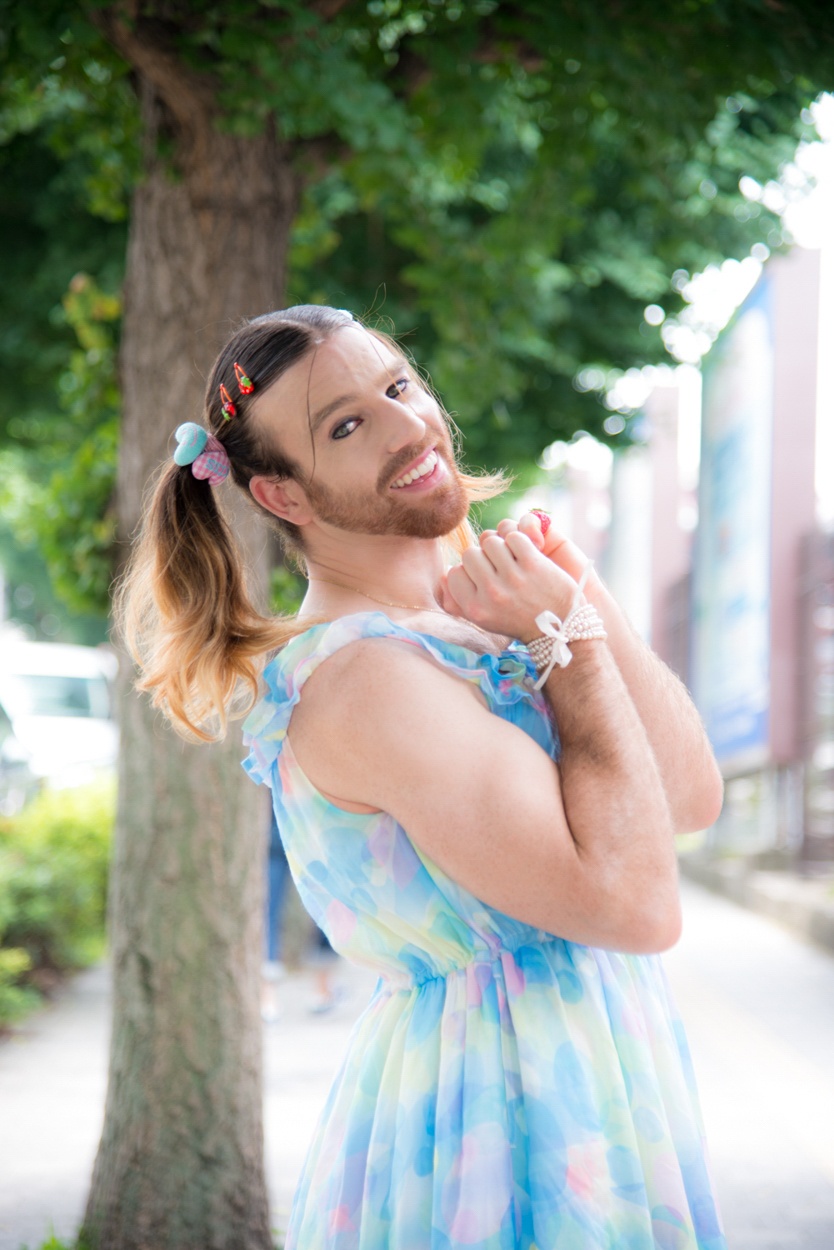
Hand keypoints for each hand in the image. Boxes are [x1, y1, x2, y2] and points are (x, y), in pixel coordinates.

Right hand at [440, 529, 580, 641]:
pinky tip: (529, 554)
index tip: (484, 576)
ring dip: (503, 546)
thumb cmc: (521, 620)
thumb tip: (442, 578)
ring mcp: (512, 578)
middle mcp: (491, 594)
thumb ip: (461, 601)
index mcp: (476, 609)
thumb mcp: (487, 619)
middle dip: (484, 556)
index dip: (468, 570)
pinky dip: (522, 540)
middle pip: (470, 553)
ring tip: (515, 560)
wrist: (563, 627)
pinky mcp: (533, 564)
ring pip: (491, 541)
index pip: (454, 573)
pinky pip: (514, 535)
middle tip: (500, 567)